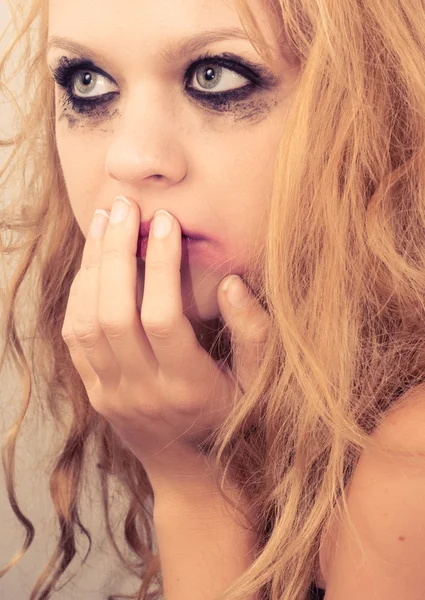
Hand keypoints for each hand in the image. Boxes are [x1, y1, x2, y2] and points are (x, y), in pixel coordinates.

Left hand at [61, 196, 269, 484]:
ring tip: (104, 222)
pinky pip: (74, 338)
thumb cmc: (234, 419)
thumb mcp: (261, 382)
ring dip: (92, 268)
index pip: (162, 318)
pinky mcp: (95, 393)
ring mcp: (112, 395)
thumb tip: (231, 284)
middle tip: (124, 208)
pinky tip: (92, 263)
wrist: (193, 471)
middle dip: (117, 254)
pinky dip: (79, 295)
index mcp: (188, 388)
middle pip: (114, 315)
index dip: (161, 266)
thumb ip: (253, 334)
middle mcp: (142, 393)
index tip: (166, 222)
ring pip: (86, 323)